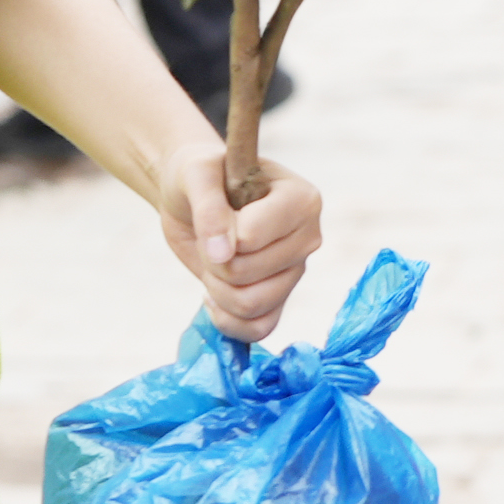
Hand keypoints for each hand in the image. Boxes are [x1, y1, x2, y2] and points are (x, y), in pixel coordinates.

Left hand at [160, 146, 321, 344]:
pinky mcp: (280, 298)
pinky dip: (228, 321)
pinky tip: (214, 295)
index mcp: (301, 200)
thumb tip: (222, 254)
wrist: (195, 196)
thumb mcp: (197, 174)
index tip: (213, 211)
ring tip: (213, 264)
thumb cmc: (203, 175)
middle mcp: (308, 238)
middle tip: (210, 238)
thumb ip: (210, 208)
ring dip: (217, 289)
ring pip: (253, 305)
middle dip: (213, 261)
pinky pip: (260, 329)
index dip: (217, 234)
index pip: (251, 238)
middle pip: (249, 274)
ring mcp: (296, 271)